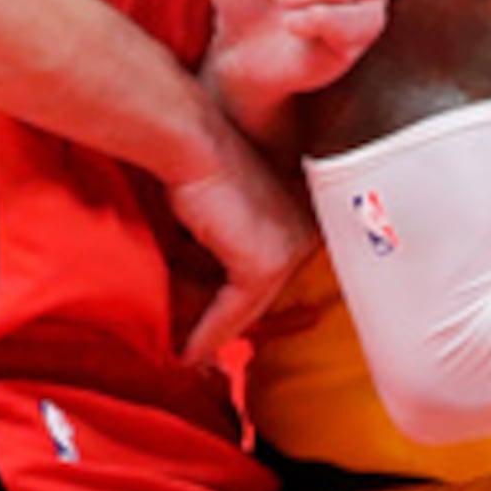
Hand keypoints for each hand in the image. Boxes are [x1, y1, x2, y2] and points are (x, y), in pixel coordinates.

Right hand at [165, 124, 316, 365]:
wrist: (189, 138)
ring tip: (186, 352)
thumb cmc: (194, 165)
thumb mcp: (214, 217)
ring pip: (248, 305)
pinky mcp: (267, 264)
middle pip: (262, 292)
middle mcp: (306, 229)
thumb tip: (200, 303)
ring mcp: (290, 247)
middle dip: (226, 320)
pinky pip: (234, 312)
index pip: (270, 271)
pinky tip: (185, 350)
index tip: (209, 322)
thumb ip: (217, 254)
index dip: (236, 300)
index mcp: (303, 212)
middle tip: (195, 349)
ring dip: (215, 331)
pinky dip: (208, 332)